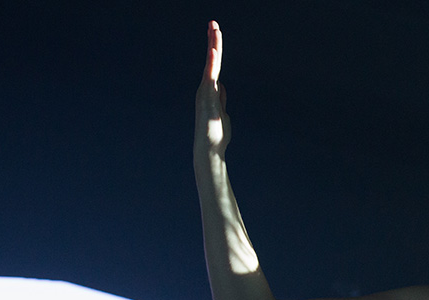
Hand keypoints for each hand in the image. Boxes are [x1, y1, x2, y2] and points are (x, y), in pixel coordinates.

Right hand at [194, 21, 230, 154]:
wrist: (210, 148)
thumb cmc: (216, 134)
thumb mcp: (222, 111)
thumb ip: (221, 98)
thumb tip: (222, 87)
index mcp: (211, 90)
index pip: (214, 64)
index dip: (215, 49)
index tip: (215, 33)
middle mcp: (206, 88)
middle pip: (212, 59)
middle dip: (213, 40)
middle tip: (213, 22)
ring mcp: (206, 91)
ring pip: (211, 64)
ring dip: (213, 45)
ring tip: (214, 28)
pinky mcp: (208, 97)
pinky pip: (210, 76)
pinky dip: (212, 62)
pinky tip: (214, 50)